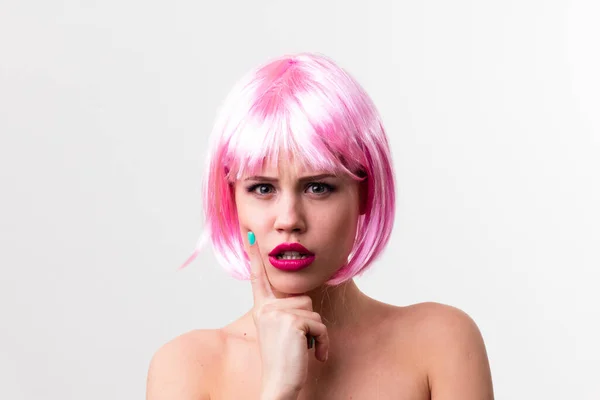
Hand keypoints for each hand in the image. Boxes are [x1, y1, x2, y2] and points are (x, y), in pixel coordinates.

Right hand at [246, 232, 329, 397]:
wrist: (279, 385)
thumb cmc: (283, 361)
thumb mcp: (280, 332)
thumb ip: (285, 312)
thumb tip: (300, 299)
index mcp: (262, 309)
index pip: (258, 279)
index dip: (254, 257)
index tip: (251, 235)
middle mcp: (266, 309)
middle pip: (303, 299)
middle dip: (310, 323)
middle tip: (300, 344)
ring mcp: (277, 314)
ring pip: (313, 313)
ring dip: (317, 335)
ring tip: (304, 351)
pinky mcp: (292, 323)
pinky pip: (319, 325)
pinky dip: (323, 343)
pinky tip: (315, 356)